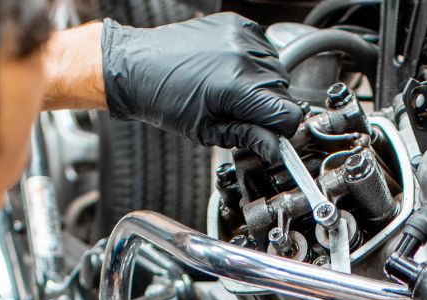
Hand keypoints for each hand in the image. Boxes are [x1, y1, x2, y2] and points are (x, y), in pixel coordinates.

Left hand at [100, 14, 304, 158]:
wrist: (138, 65)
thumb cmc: (163, 98)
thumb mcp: (206, 130)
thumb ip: (247, 137)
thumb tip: (275, 149)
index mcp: (236, 87)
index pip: (288, 114)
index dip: (281, 130)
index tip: (269, 134)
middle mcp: (242, 56)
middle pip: (283, 92)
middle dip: (268, 107)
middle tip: (239, 111)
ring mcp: (240, 36)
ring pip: (276, 70)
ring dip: (262, 85)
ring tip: (231, 89)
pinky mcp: (237, 23)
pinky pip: (264, 47)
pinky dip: (255, 62)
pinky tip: (231, 70)